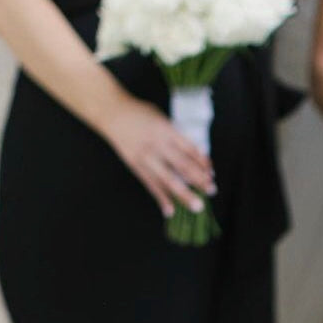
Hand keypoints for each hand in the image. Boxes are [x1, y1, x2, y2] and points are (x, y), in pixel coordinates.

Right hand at [100, 95, 215, 218]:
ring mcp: (146, 157)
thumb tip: (197, 155)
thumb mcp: (162, 118)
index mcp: (166, 130)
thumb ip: (177, 136)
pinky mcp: (135, 166)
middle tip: (211, 191)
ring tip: (197, 206)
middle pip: (182, 166)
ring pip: (168, 179)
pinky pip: (150, 185)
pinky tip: (170, 211)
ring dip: (184, 194)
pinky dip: (161, 199)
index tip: (212, 174)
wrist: (111, 112)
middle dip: (199, 180)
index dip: (202, 163)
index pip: (189, 149)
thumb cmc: (140, 114)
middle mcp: (157, 145)